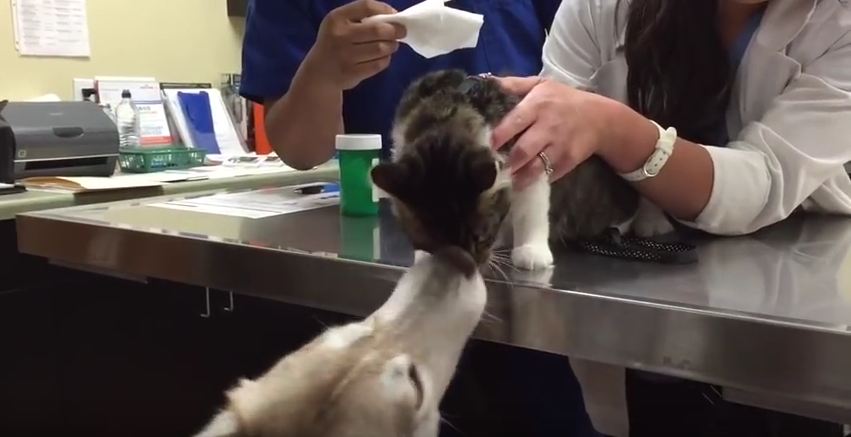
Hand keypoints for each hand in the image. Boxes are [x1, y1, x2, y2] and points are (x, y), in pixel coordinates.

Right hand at [305, 0, 406, 89]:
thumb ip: (361, 17)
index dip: (385, 9)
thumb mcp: (340, 24)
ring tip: (392, 45)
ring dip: (392, 46)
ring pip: (381, 48)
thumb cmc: (336, 43)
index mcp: (336, 18)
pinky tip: (383, 57)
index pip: (366, 6)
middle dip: (395, 30)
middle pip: (378, 29)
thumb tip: (393, 17)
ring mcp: (345, 56)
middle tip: (401, 32)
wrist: (320, 73)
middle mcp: (339, 36)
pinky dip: (385, 60)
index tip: (394, 16)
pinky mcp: (352, 73)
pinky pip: (378, 64)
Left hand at [491, 76, 614, 188]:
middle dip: (507, 162)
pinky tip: (525, 182)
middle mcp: (549, 126)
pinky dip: (535, 181)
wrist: (600, 118)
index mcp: (538, 105)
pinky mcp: (568, 161)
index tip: (487, 146)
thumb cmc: (563, 100)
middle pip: (523, 150)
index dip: (498, 137)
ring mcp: (560, 146)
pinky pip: (548, 175)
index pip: (514, 122)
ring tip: (508, 180)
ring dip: (518, 177)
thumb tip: (488, 83)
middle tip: (495, 168)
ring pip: (534, 168)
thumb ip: (514, 84)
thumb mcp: (541, 84)